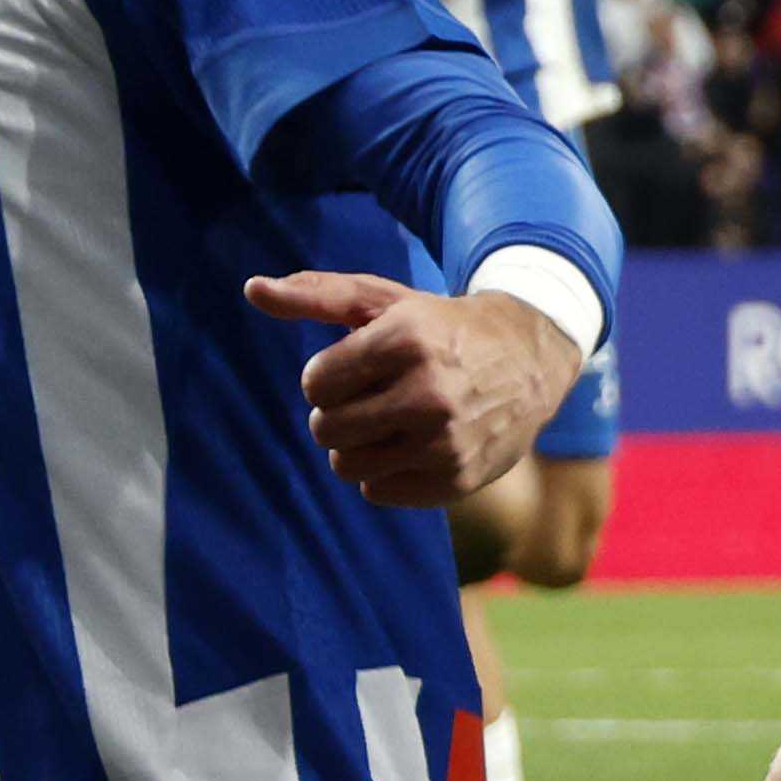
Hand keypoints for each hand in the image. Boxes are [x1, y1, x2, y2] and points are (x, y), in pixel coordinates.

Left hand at [248, 267, 570, 507]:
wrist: (529, 358)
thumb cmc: (438, 327)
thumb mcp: (383, 301)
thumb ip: (314, 294)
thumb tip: (251, 288)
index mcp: (406, 340)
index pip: (315, 383)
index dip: (327, 376)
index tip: (357, 368)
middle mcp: (429, 393)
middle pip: (326, 428)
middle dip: (337, 413)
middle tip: (371, 398)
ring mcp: (445, 442)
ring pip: (346, 465)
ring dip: (355, 446)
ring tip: (387, 423)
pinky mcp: (457, 480)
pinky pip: (378, 491)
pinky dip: (385, 472)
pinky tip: (412, 446)